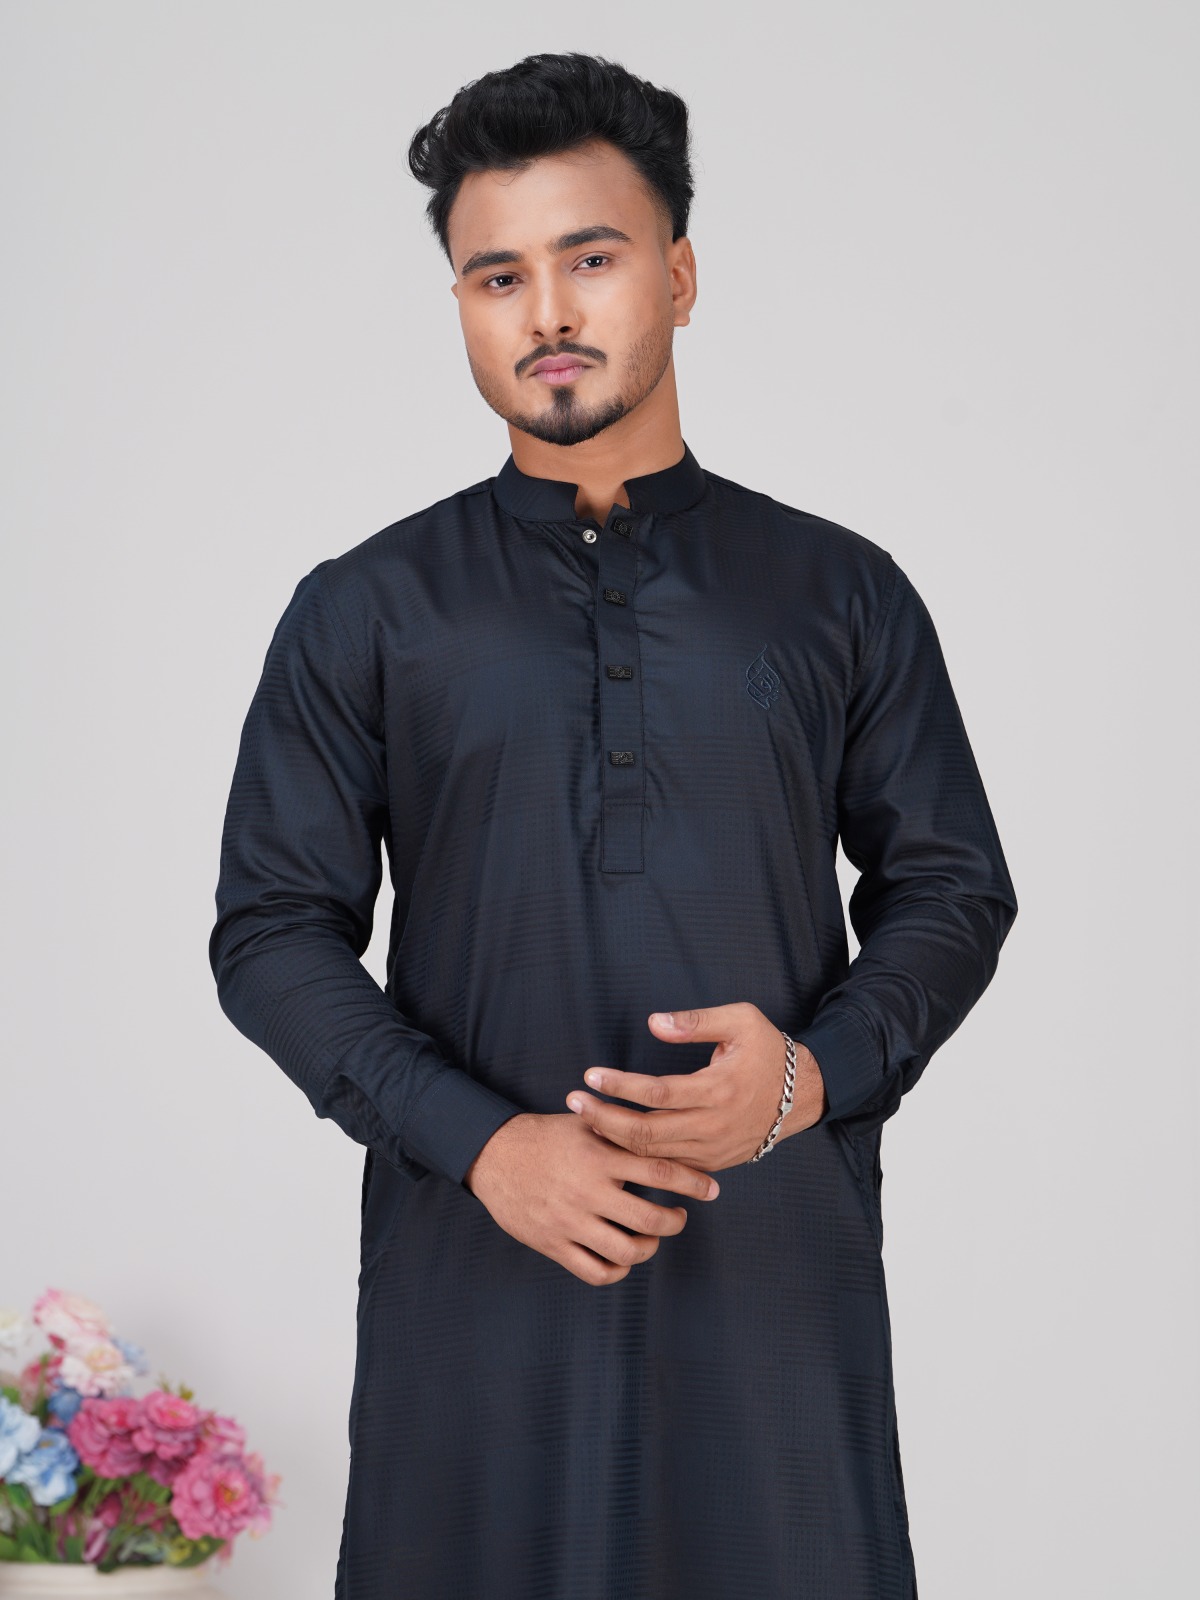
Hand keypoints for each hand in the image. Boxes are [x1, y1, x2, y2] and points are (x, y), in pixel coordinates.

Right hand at [463, 1112, 720, 1286]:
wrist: (493, 1155)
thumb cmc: (545, 1136)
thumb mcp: (584, 1123)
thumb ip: (622, 1129)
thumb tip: (666, 1122)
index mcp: (599, 1157)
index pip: (658, 1170)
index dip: (691, 1182)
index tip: (710, 1189)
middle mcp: (587, 1191)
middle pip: (649, 1219)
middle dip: (674, 1221)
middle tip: (678, 1216)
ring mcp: (570, 1222)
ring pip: (626, 1251)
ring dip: (649, 1248)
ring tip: (652, 1238)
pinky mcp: (553, 1245)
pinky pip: (595, 1272)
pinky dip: (617, 1271)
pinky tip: (623, 1259)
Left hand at [564, 1002, 828, 1170]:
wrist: (801, 1095)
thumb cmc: (767, 1050)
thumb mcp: (741, 1020)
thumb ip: (696, 1021)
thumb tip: (654, 1024)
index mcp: (719, 1089)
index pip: (657, 1093)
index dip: (620, 1086)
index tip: (590, 1076)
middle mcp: (715, 1125)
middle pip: (647, 1132)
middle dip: (604, 1118)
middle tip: (574, 1102)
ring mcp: (714, 1149)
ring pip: (654, 1154)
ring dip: (615, 1139)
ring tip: (585, 1118)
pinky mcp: (713, 1163)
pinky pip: (668, 1165)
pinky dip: (637, 1156)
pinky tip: (612, 1140)